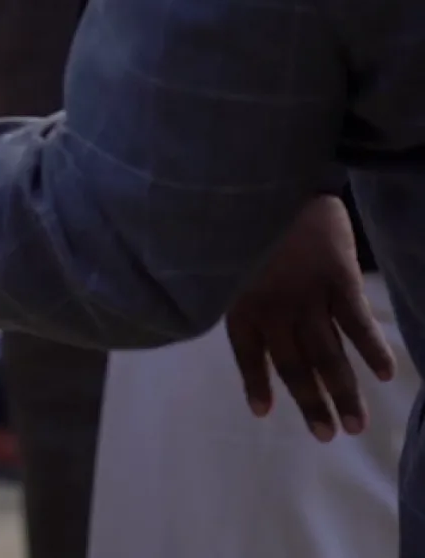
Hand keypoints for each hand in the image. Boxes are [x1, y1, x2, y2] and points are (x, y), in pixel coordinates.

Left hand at [225, 194, 396, 440]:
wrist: (271, 176)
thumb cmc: (247, 215)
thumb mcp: (226, 255)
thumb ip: (234, 287)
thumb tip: (229, 310)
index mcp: (239, 301)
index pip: (247, 353)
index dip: (256, 382)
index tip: (264, 412)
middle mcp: (272, 306)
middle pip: (295, 365)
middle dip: (312, 403)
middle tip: (329, 436)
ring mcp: (306, 293)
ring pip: (328, 354)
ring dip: (344, 391)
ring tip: (356, 425)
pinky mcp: (338, 277)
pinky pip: (356, 322)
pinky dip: (372, 350)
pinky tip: (386, 375)